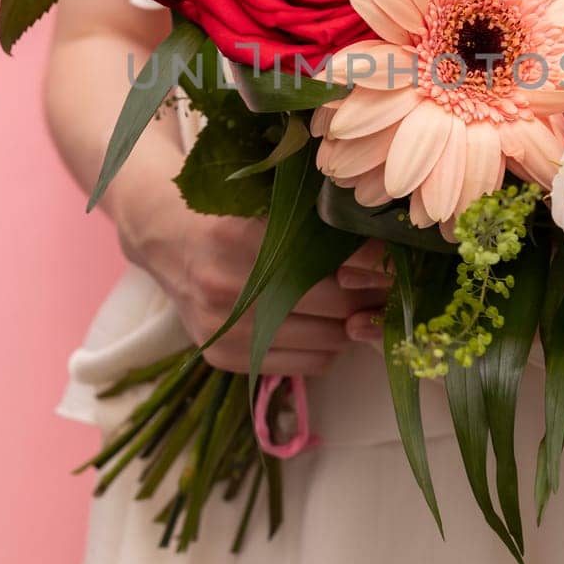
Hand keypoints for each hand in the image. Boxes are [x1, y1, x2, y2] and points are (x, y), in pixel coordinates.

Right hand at [121, 200, 389, 374]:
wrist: (165, 236)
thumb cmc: (229, 209)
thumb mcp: (269, 198)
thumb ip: (319, 219)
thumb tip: (392, 251)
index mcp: (239, 234)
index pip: (334, 258)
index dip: (376, 261)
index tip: (398, 257)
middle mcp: (227, 285)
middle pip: (336, 304)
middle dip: (370, 295)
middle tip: (387, 284)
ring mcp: (224, 328)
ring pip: (327, 341)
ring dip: (351, 325)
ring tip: (354, 302)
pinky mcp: (223, 356)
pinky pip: (306, 364)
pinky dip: (326, 347)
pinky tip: (322, 323)